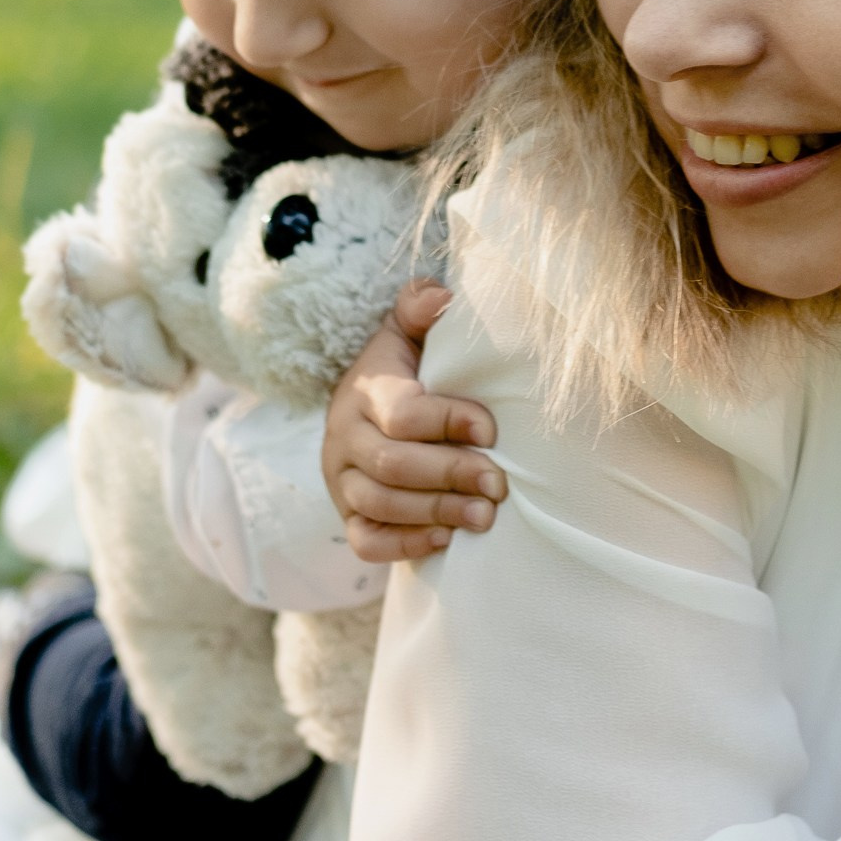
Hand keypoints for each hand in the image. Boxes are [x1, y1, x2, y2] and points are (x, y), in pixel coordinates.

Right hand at [322, 279, 506, 562]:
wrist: (358, 407)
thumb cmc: (400, 370)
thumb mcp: (405, 333)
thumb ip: (420, 309)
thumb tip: (443, 295)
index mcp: (365, 391)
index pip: (402, 412)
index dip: (448, 422)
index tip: (491, 432)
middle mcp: (345, 437)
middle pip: (392, 465)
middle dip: (450, 475)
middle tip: (498, 484)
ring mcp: (342, 480)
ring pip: (380, 504)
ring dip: (436, 512)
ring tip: (485, 516)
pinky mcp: (346, 514)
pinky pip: (365, 540)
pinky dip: (404, 544)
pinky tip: (445, 539)